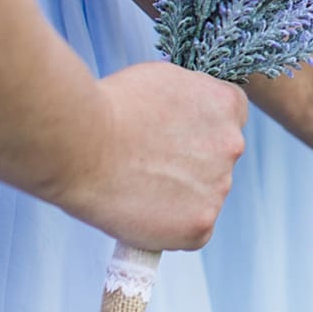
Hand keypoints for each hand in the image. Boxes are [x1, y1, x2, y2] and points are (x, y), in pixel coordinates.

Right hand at [53, 62, 245, 249]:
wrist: (79, 144)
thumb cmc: (109, 107)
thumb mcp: (164, 80)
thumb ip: (190, 99)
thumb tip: (188, 115)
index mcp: (227, 105)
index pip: (228, 122)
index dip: (195, 132)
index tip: (169, 139)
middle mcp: (233, 146)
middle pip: (217, 162)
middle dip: (188, 165)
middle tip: (147, 166)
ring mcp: (219, 187)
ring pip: (203, 197)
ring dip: (179, 196)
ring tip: (135, 186)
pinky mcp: (200, 224)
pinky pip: (191, 231)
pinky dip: (169, 228)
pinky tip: (141, 212)